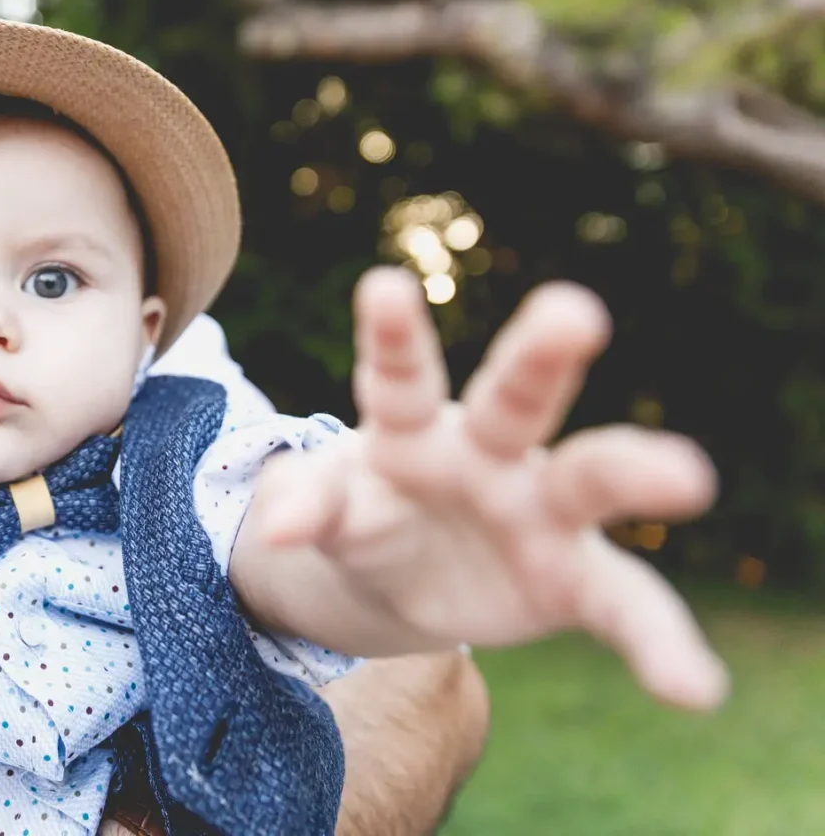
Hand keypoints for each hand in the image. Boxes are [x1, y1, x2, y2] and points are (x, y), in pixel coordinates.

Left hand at [253, 267, 725, 709]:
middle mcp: (488, 451)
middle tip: (574, 311)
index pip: (398, 376)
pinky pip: (625, 608)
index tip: (381, 286)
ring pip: (592, 479)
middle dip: (541, 354)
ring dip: (636, 472)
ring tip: (688, 476)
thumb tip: (278, 530)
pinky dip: (661, 644)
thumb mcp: (329, 507)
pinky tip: (695, 688)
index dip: (389, 335)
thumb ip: (307, 504)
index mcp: (411, 426)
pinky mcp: (574, 580)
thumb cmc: (365, 512)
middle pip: (515, 396)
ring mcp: (541, 511)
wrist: (402, 577)